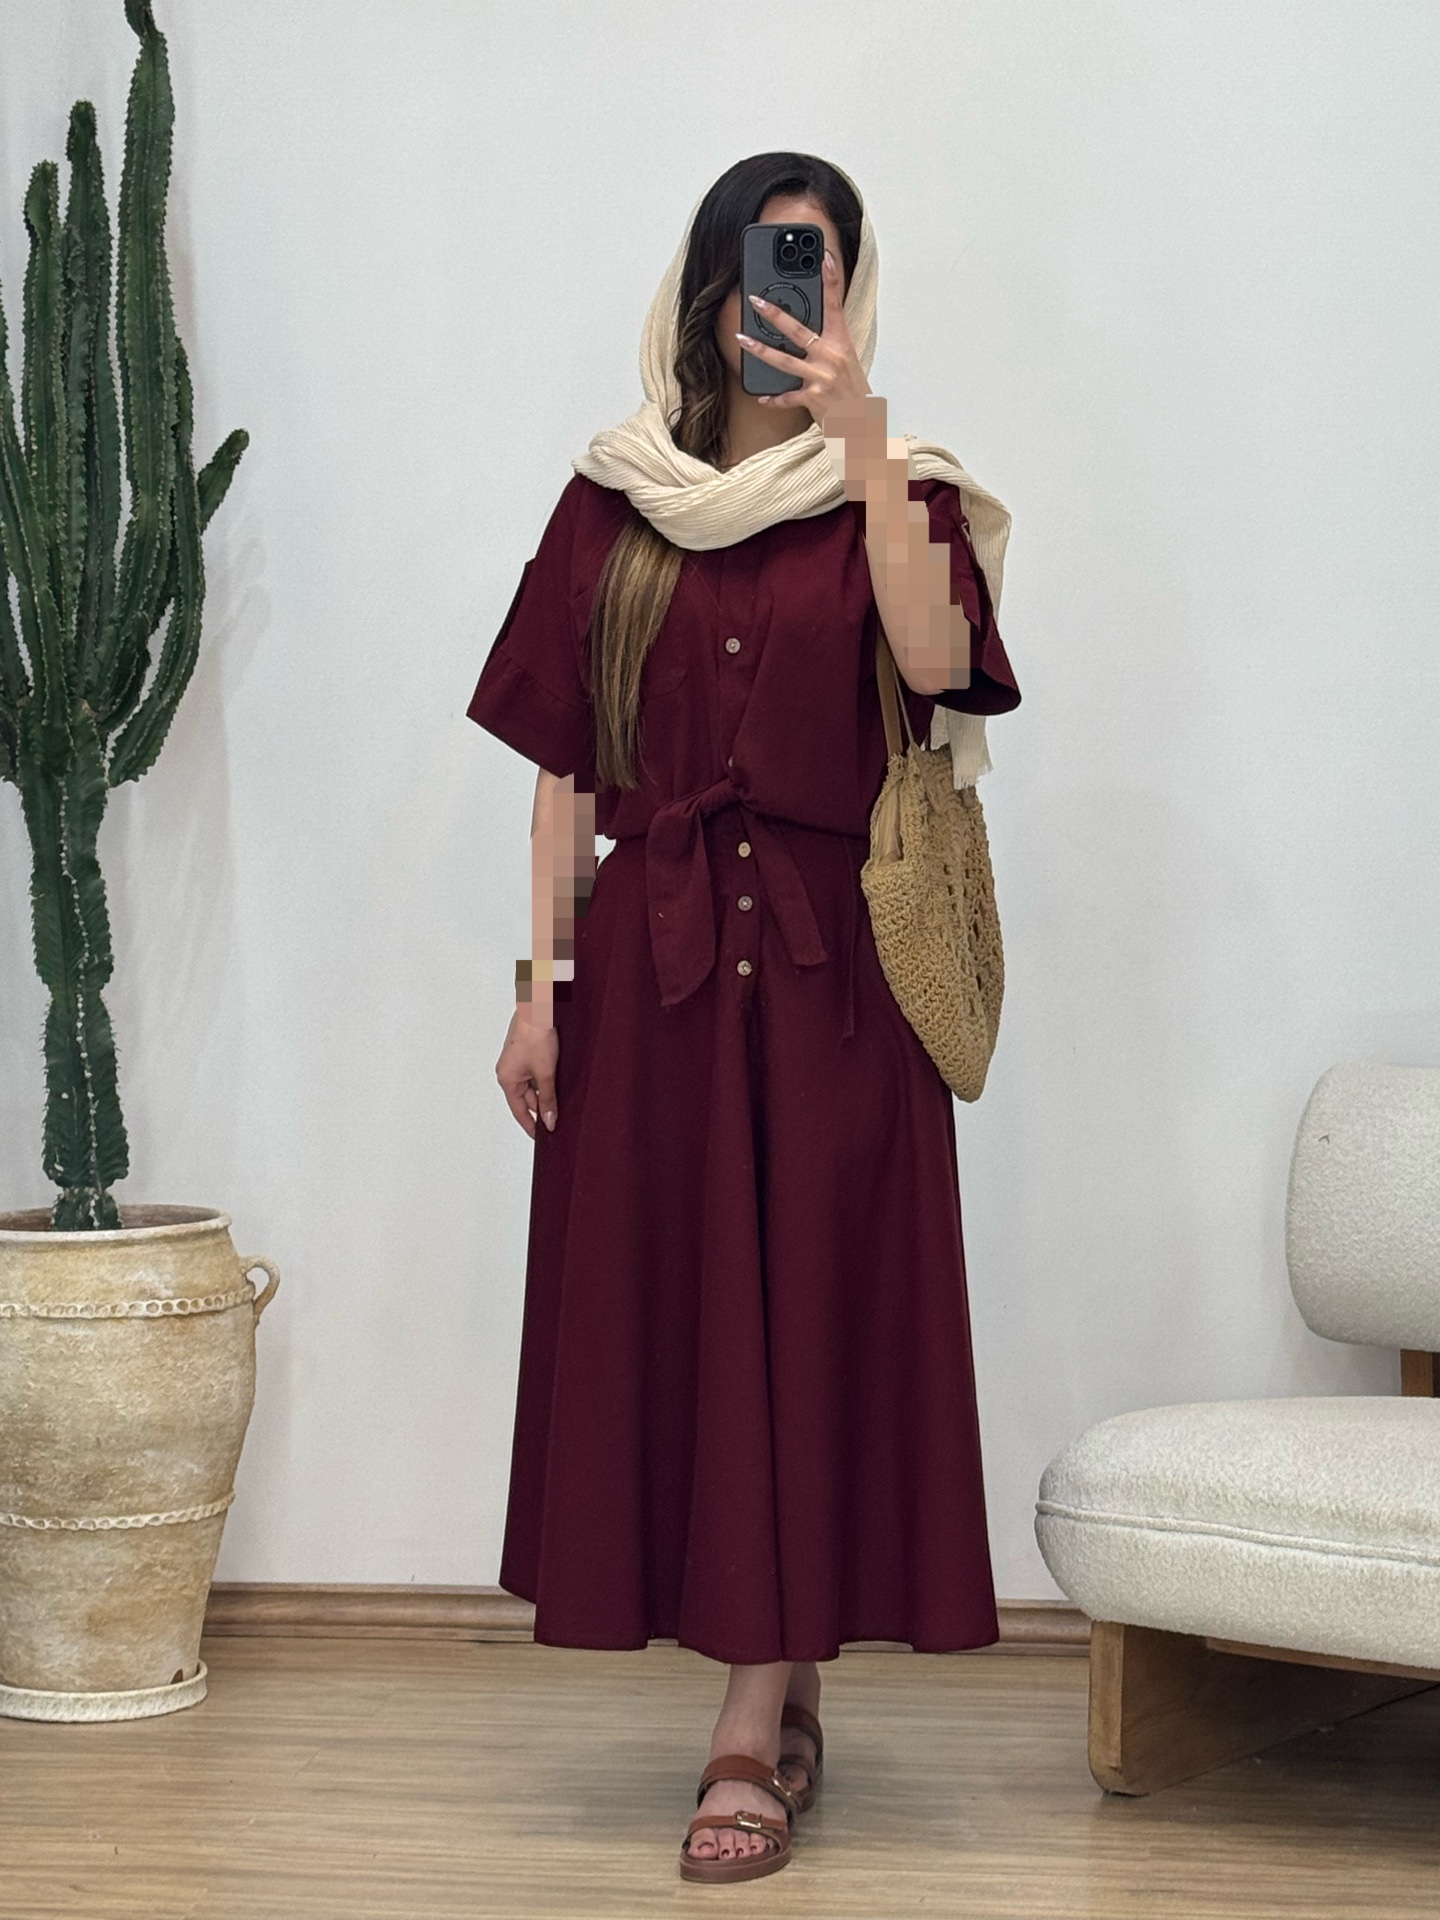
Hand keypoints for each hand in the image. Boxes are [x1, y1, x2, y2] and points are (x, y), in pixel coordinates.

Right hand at [496, 1006, 558, 1137]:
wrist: (538, 1008)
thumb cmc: (536, 1036)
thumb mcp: (546, 1073)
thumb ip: (548, 1099)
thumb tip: (549, 1121)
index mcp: (506, 1079)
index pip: (518, 1111)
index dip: (530, 1126)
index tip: (540, 1138)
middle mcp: (507, 1072)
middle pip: (525, 1099)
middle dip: (540, 1109)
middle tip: (556, 1121)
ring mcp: (515, 1062)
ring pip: (530, 1086)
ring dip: (544, 1094)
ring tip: (559, 1102)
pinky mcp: (524, 1054)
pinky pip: (533, 1074)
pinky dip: (544, 1081)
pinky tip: (556, 1083)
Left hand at [735, 249, 870, 426]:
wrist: (862, 426)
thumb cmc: (853, 393)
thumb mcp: (847, 362)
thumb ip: (829, 344)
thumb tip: (808, 330)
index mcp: (841, 343)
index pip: (835, 306)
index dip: (831, 280)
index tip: (824, 258)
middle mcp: (831, 357)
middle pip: (798, 330)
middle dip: (775, 314)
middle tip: (756, 301)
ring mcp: (821, 377)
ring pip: (784, 360)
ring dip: (760, 350)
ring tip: (742, 339)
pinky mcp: (813, 398)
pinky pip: (787, 397)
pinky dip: (774, 399)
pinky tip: (762, 397)